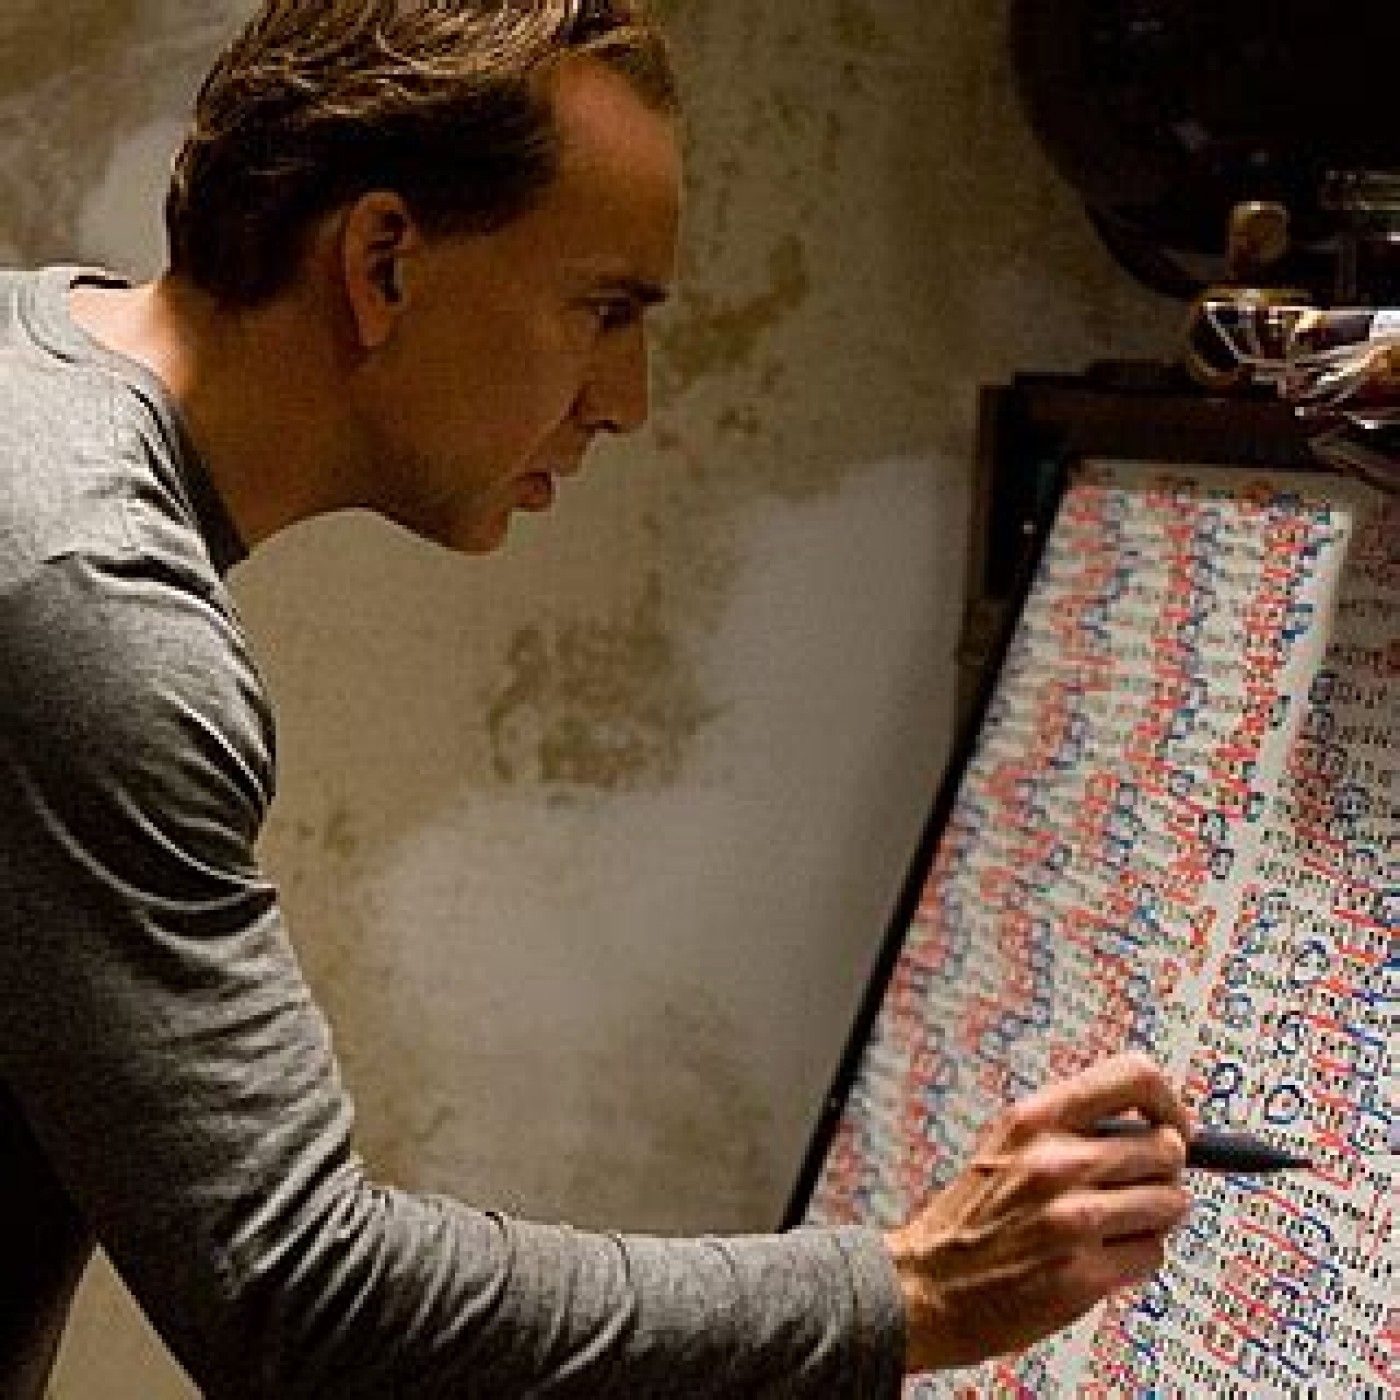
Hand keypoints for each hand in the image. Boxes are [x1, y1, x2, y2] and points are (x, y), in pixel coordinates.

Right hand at [883, 1052, 1190, 1374]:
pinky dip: (1135, 1258)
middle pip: (1166, 1149)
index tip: (1175, 1126)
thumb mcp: (1008, 1145)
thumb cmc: (972, 1216)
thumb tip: (1159, 1127)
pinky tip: (1096, 1258)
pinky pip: (1152, 1254)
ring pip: (1170, 1203)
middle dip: (1161, 1172)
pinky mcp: (1083, 1276)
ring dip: (1152, 1218)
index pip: (1133, 1077)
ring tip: (1110, 1225)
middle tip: (1135, 1187)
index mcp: (1034, 1119)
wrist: (926, 1285)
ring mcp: (1071, 1220)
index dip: (1169, 1102)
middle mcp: (1054, 1162)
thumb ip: (1073, 1127)